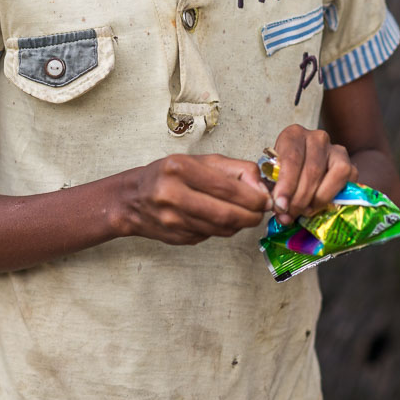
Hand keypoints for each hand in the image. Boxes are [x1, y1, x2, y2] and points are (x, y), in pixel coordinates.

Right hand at [119, 154, 272, 244]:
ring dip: (241, 223)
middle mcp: (173, 195)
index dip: (253, 197)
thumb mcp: (197, 161)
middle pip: (226, 214)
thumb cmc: (168, 174)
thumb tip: (261, 188)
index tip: (265, 198)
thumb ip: (232, 170)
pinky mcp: (177, 238)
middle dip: (252, 214)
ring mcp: (173, 220)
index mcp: (179, 169)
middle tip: (262, 210)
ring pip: (221, 229)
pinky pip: (211, 235)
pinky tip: (222, 218)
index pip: (227, 188)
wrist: (133, 198)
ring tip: (246, 213)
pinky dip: (224, 229)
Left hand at [271, 125, 357, 225]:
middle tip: (289, 214)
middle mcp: (317, 137)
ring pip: (330, 175)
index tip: (280, 205)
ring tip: (303, 211)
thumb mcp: (274, 176)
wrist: (305, 170)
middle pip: (311, 170)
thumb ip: (273, 190)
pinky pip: (345, 180)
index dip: (286, 185)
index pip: (291, 158)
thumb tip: (279, 208)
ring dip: (315, 199)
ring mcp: (336, 149)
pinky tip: (318, 205)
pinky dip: (330, 196)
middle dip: (299, 198)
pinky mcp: (350, 165)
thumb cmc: (286, 172)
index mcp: (293, 134)